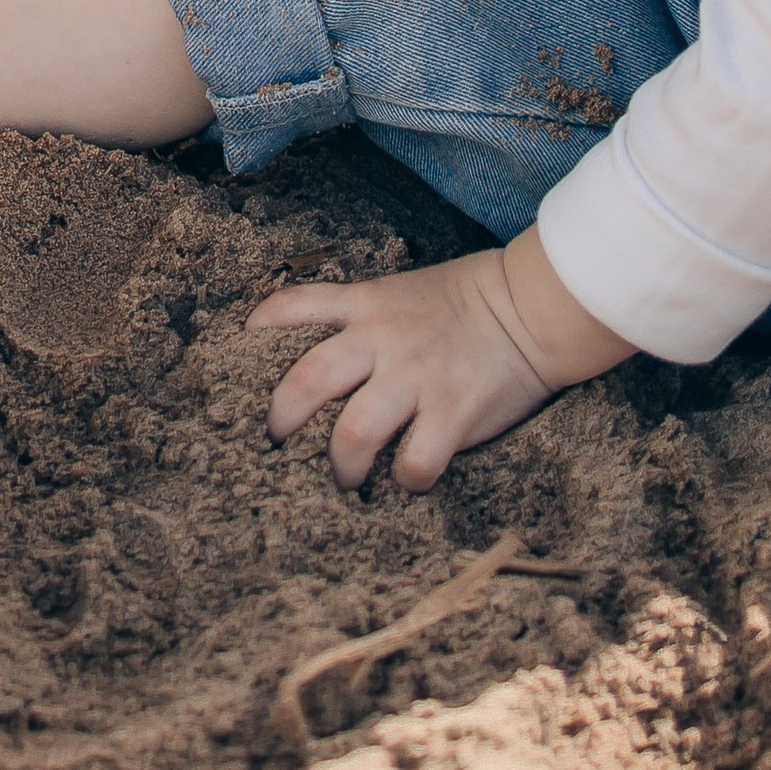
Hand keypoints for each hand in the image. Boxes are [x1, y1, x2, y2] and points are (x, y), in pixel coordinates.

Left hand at [248, 229, 629, 491]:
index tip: (240, 346)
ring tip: (344, 480)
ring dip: (341, 465)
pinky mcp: (452, 411)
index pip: (299, 305)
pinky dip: (406, 479)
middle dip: (282, 417)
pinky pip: (415, 460)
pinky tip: (409, 481)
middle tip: (277, 440)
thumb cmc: (468, 300)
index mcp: (368, 305)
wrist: (530, 307)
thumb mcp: (404, 289)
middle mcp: (383, 340)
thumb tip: (332, 349)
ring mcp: (416, 377)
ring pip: (354, 431)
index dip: (262, 325)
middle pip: (309, 379)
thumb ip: (366, 314)